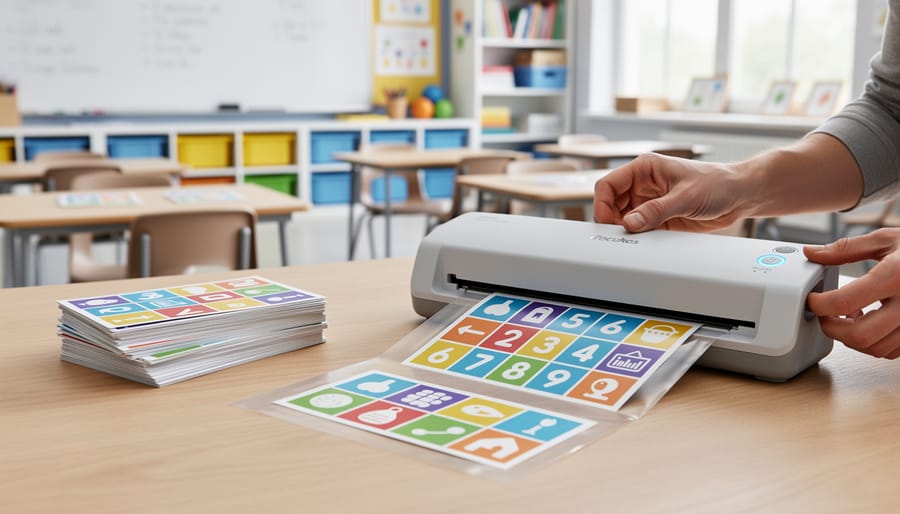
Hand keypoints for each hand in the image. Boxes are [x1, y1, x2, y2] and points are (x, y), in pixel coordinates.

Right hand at [593, 153, 750, 232]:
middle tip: (618, 235)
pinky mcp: (658, 217)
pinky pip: (638, 228)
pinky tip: (642, 241)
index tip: (606, 222)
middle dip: (611, 220)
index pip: (608, 184)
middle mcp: (643, 184)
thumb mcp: (685, 197)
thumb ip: (656, 211)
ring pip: (622, 217)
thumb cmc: (718, 183)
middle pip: (611, 203)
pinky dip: (637, 236)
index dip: (602, 204)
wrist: (740, 195)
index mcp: (645, 168)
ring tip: (633, 238)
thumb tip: (630, 223)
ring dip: (624, 229)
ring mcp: (649, 201)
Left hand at [805, 228, 899, 358]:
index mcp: (895, 276)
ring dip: (853, 338)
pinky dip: (873, 343)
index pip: (845, 301)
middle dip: (833, 328)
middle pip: (860, 334)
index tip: (812, 300)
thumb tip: (813, 253)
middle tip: (825, 315)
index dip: (819, 305)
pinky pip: (892, 351)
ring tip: (849, 316)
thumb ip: (847, 248)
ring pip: (876, 348)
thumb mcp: (886, 240)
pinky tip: (870, 323)